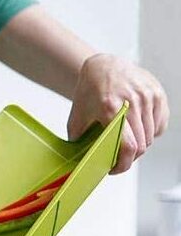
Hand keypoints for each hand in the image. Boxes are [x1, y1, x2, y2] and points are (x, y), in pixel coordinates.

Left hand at [67, 54, 169, 173]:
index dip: (124, 164)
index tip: (115, 169)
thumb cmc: (89, 92)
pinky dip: (150, 132)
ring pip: (151, 136)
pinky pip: (160, 125)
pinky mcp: (158, 94)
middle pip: (141, 144)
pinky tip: (137, 130)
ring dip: (139, 145)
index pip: (128, 145)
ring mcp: (148, 97)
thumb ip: (78, 141)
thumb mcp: (76, 119)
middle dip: (129, 157)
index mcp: (110, 109)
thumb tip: (77, 164)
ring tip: (125, 143)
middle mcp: (133, 102)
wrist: (104, 66)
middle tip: (117, 158)